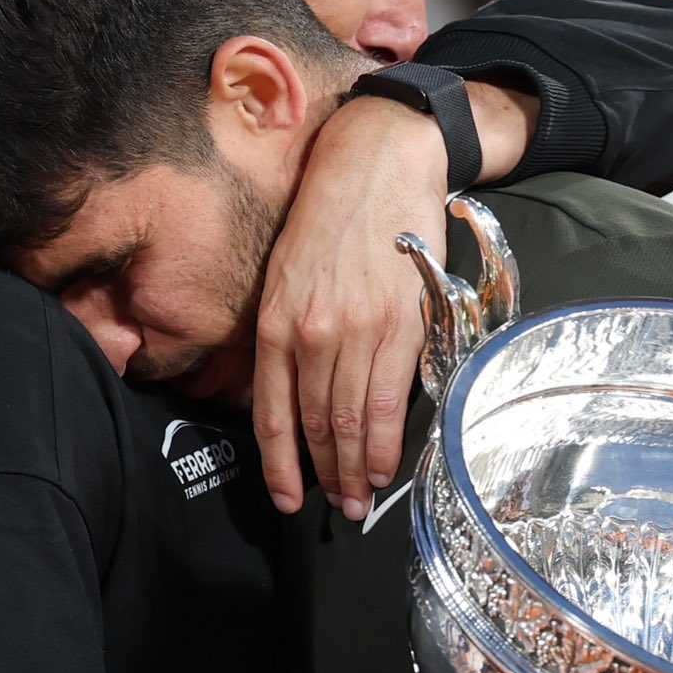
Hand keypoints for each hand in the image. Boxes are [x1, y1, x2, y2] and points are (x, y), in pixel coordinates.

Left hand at [253, 98, 446, 519]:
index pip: (272, 414)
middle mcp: (310, 333)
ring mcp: (356, 332)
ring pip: (351, 422)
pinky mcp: (400, 325)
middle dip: (325, 476)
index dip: (280, 465)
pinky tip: (386, 467)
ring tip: (361, 499)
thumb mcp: (287, 272)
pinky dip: (387, 443)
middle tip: (337, 510)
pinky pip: (388, 401)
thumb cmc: (330, 216)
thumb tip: (300, 394)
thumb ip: (288, 333)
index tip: (287, 500)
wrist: (379, 162)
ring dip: (356, 470)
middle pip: (316, 425)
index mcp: (275, 322)